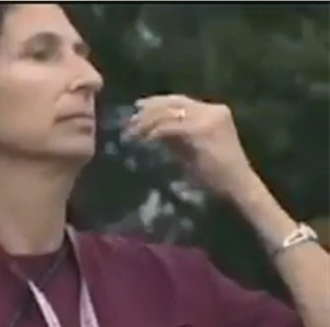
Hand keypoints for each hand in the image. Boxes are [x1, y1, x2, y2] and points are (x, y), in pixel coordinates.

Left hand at [124, 95, 257, 199]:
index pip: (181, 101)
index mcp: (215, 111)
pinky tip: (144, 140)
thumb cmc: (215, 172)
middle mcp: (213, 111)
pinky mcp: (201, 131)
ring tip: (132, 133)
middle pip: (174, 103)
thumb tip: (151, 127)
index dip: (158, 102)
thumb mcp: (191, 147)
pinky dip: (154, 132)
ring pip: (170, 114)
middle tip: (130, 119)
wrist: (236, 184)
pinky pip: (170, 127)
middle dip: (149, 109)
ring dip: (147, 122)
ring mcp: (209, 119)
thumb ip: (175, 135)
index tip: (138, 106)